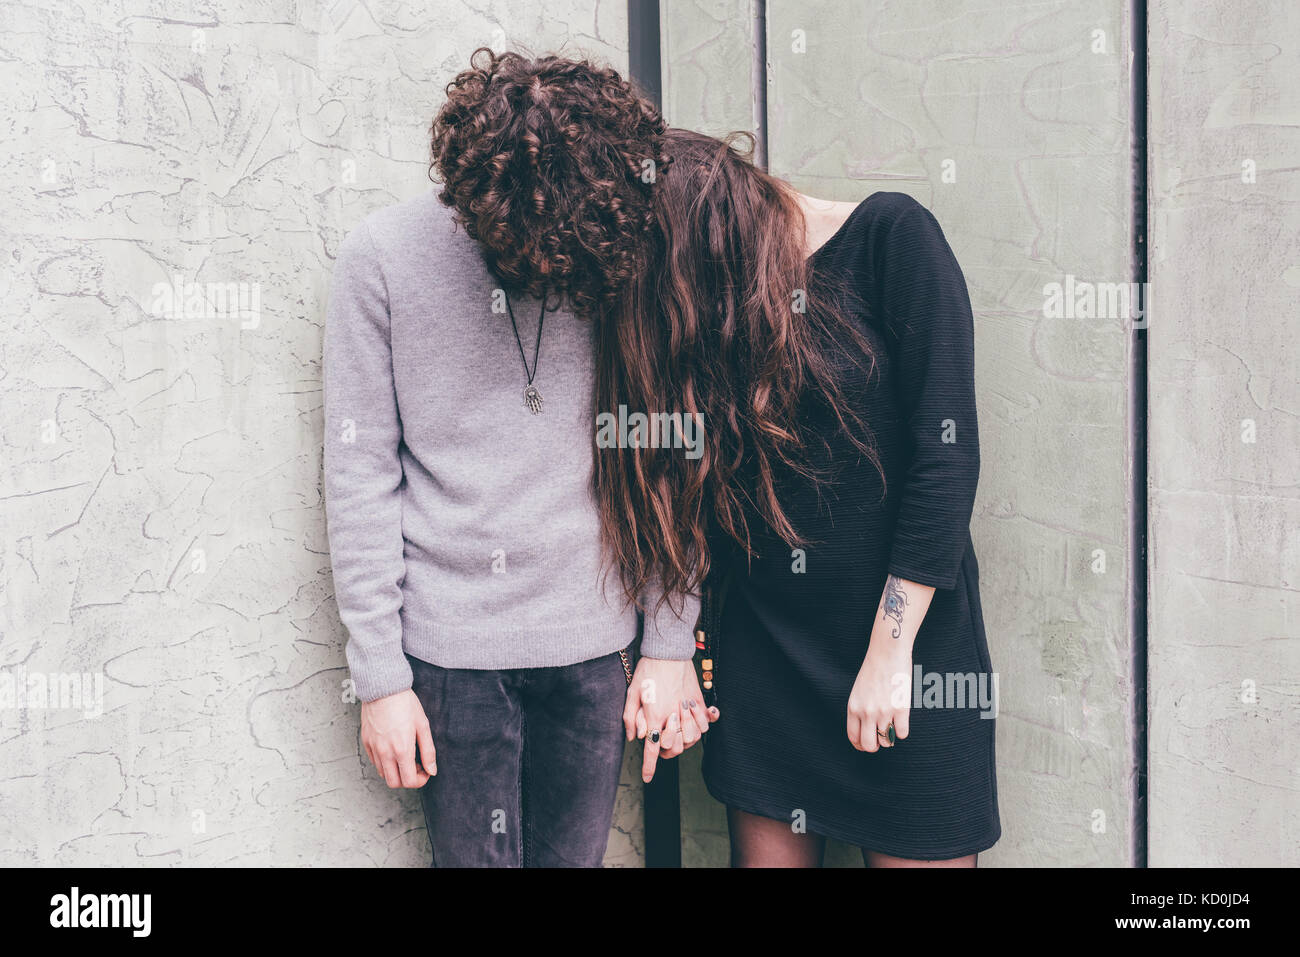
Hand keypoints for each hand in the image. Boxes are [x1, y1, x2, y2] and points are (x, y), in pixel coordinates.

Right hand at [361, 689, 435, 787]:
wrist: (383, 688)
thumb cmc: (405, 704)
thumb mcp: (422, 725)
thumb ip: (428, 751)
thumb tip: (432, 770)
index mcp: (402, 749)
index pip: (409, 781)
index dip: (420, 780)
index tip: (425, 771)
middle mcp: (385, 752)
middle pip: (394, 783)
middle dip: (407, 780)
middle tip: (415, 766)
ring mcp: (373, 748)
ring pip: (383, 774)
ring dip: (396, 771)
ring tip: (405, 756)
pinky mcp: (366, 742)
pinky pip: (375, 762)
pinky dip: (385, 763)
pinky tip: (393, 749)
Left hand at [623, 657, 717, 782]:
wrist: (668, 650)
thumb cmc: (647, 669)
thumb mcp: (632, 692)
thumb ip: (630, 717)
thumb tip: (632, 737)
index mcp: (654, 715)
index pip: (650, 748)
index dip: (649, 767)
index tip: (647, 778)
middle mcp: (672, 715)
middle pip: (673, 748)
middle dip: (666, 752)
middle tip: (659, 745)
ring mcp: (688, 709)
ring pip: (692, 739)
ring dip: (684, 741)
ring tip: (676, 733)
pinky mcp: (698, 701)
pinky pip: (704, 724)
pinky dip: (700, 728)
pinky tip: (691, 723)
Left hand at [847, 639, 911, 752]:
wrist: (887, 652)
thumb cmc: (873, 670)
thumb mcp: (858, 691)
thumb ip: (860, 710)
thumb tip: (867, 731)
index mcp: (853, 708)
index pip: (854, 738)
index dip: (861, 745)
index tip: (867, 743)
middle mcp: (866, 712)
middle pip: (869, 745)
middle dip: (875, 746)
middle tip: (881, 739)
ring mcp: (884, 711)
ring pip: (887, 741)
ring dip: (890, 738)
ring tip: (892, 727)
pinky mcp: (900, 708)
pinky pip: (902, 733)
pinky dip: (903, 731)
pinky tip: (901, 720)